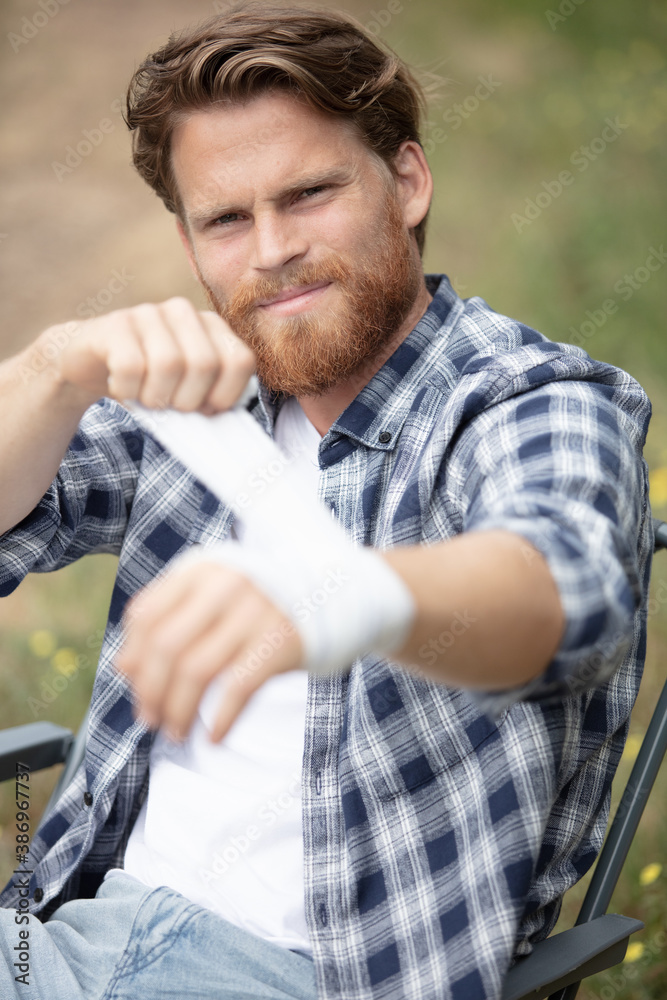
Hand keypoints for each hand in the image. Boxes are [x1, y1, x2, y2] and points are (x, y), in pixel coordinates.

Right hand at [34, 296, 255, 412]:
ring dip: (155, 397)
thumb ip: (211, 398)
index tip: (204, 409)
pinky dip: (127, 389)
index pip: (240, 361)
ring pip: (168, 364)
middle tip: (168, 405)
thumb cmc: (148, 382)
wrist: (89, 363)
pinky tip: (121, 387)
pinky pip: (131, 367)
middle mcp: (183, 312)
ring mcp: (148, 313)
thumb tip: (221, 422)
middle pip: (204, 364)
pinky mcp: (116, 324)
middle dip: (187, 399)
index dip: (225, 395)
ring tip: (145, 397)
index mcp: (211, 326)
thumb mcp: (187, 389)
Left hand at [115, 558, 303, 742]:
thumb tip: (124, 667)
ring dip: (178, 710)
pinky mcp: (281, 641)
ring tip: (176, 731)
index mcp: (202, 569)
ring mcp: (255, 612)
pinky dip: (221, 719)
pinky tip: (213, 736)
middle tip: (150, 718)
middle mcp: (225, 585)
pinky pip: (238, 688)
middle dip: (149, 691)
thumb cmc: (262, 602)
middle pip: (166, 646)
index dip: (133, 656)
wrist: (335, 595)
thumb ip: (169, 618)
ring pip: (196, 671)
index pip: (146, 615)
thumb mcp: (214, 594)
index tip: (135, 685)